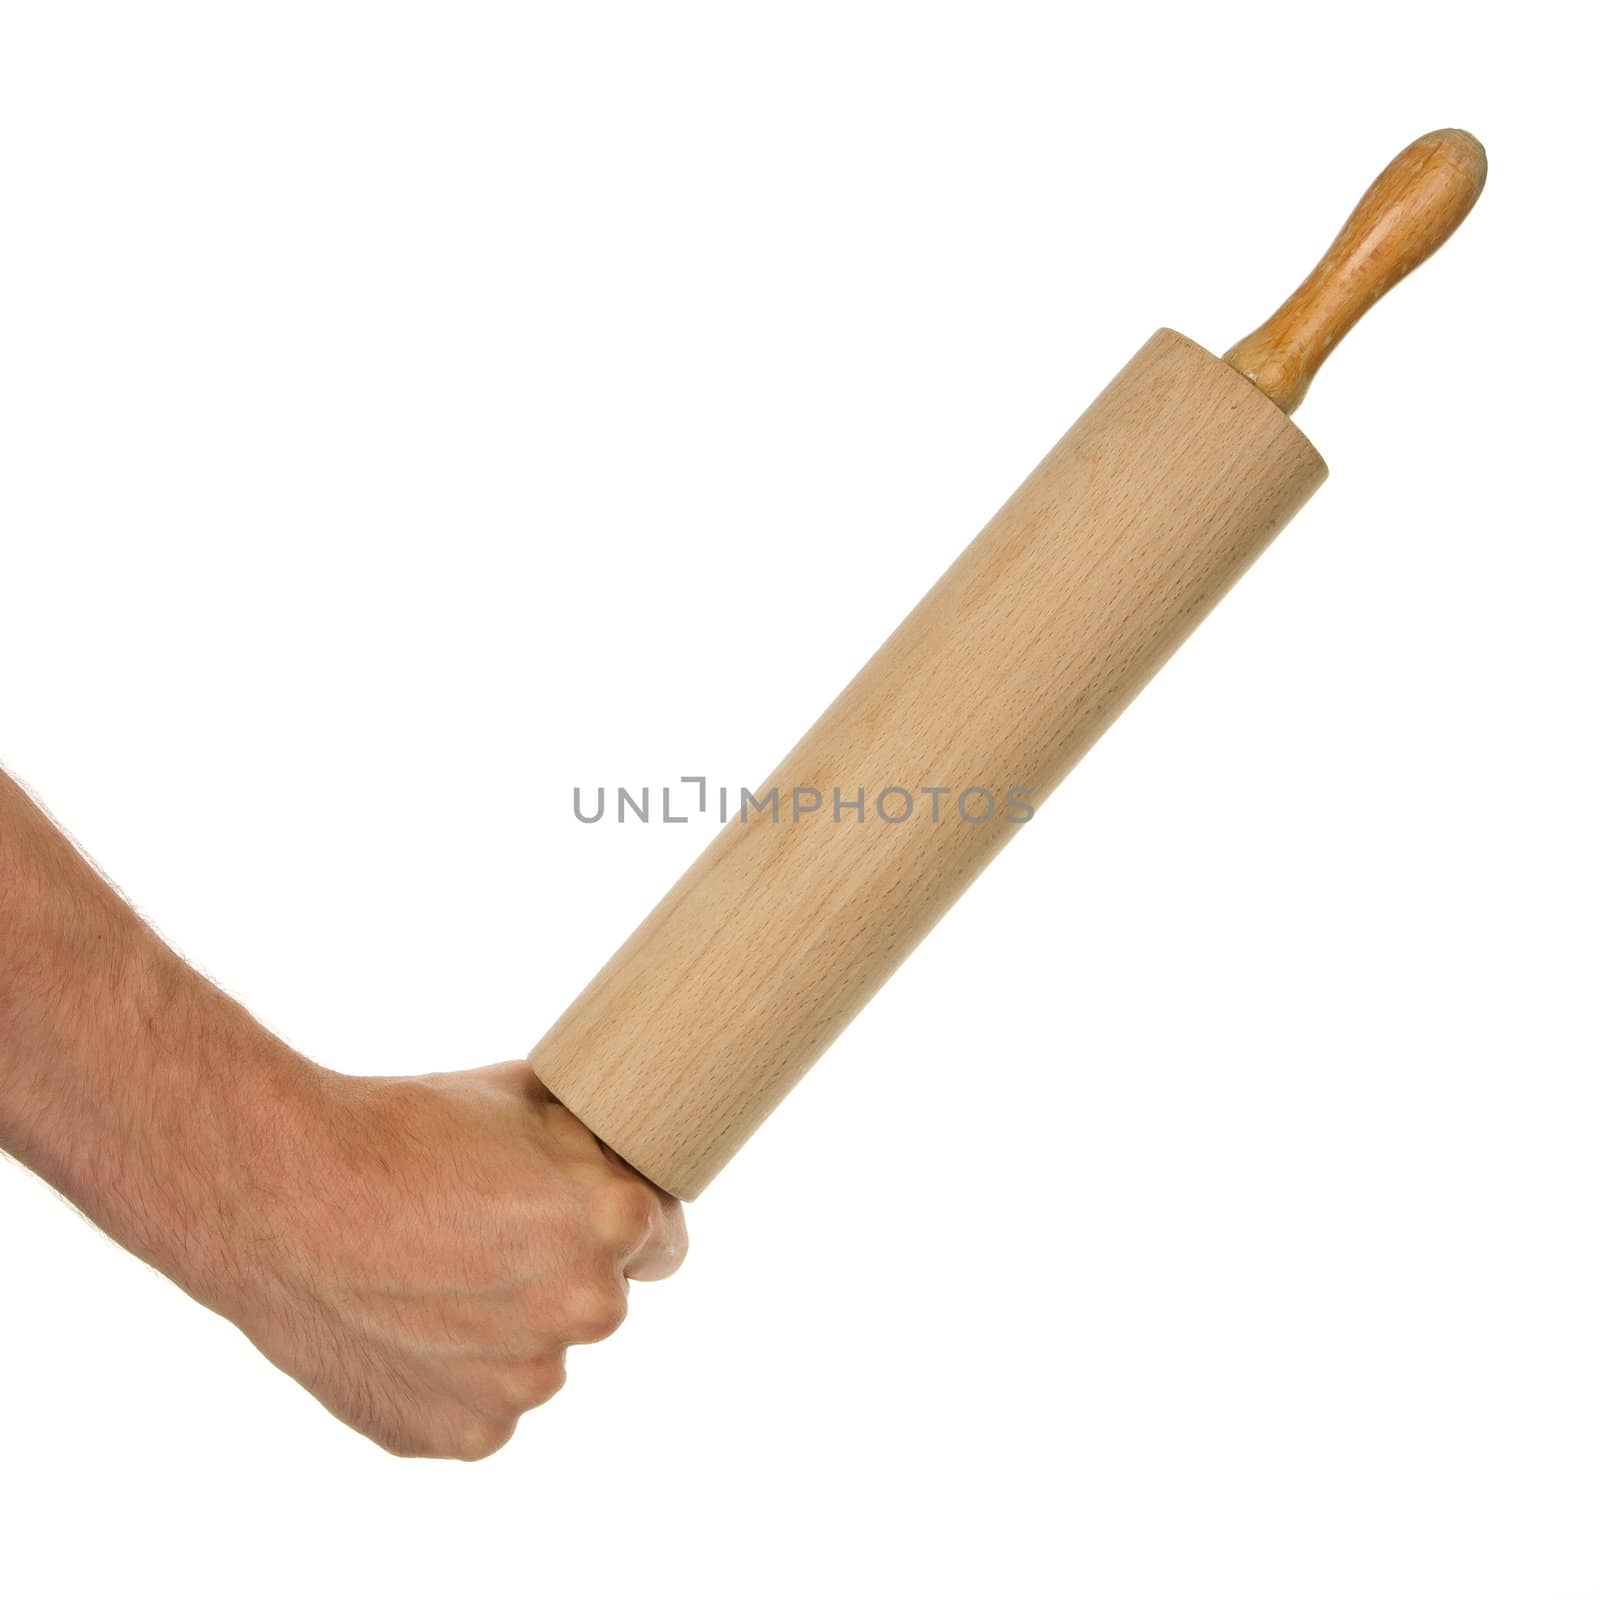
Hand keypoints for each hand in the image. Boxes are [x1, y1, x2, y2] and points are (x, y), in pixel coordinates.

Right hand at [210, 1061, 686, 1459]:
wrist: (280, 1192)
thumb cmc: (398, 1131)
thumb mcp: (517, 1095)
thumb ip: (585, 1140)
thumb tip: (618, 1144)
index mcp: (615, 1222)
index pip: (660, 1234)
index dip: (614, 1217)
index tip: (568, 1209)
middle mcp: (589, 1309)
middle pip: (599, 1297)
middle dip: (559, 1272)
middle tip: (483, 1236)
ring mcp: (527, 1382)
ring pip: (537, 1356)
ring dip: (506, 1329)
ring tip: (429, 1277)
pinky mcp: (464, 1434)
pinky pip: (482, 1408)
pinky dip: (452, 1379)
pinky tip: (403, 1326)